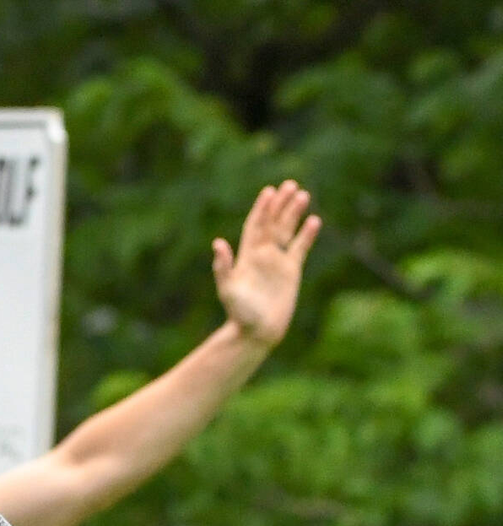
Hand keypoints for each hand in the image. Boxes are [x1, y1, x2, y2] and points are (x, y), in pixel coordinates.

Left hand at [212, 181, 320, 350]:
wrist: (256, 333)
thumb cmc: (239, 314)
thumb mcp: (228, 290)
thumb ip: (223, 267)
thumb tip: (218, 243)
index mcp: (247, 256)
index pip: (255, 226)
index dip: (261, 209)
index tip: (269, 192)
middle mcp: (262, 255)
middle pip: (272, 223)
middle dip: (280, 204)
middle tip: (290, 184)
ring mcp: (277, 262)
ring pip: (287, 231)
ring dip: (294, 214)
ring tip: (303, 195)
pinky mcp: (291, 272)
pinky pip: (300, 248)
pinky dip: (307, 235)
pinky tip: (314, 221)